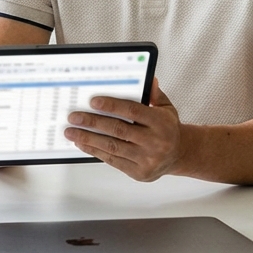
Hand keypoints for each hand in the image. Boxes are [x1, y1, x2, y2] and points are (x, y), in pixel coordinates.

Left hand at [63, 79, 181, 181]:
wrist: (179, 155)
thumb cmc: (168, 129)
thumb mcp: (166, 108)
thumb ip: (154, 94)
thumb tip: (149, 79)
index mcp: (161, 123)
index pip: (133, 111)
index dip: (112, 106)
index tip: (93, 102)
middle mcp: (155, 142)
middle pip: (118, 130)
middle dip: (93, 122)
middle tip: (75, 117)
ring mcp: (147, 159)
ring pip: (112, 147)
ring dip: (88, 139)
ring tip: (72, 132)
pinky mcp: (139, 172)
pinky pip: (113, 160)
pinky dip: (95, 151)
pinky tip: (84, 144)